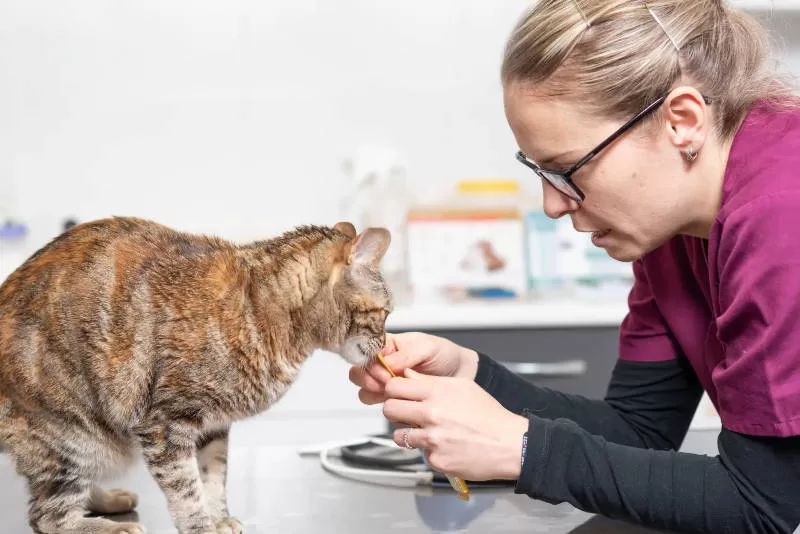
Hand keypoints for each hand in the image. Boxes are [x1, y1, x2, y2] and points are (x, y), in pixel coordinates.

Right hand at [349, 332, 478, 404]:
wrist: (460, 374)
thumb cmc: (444, 355)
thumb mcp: (428, 347)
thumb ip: (406, 354)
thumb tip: (386, 363)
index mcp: (388, 344)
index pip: (365, 351)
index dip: (371, 363)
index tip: (386, 370)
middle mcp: (382, 362)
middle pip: (358, 371)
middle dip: (369, 379)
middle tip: (388, 383)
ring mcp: (385, 380)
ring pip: (363, 388)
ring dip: (373, 392)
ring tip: (392, 392)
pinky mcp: (391, 396)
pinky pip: (374, 401)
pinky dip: (381, 403)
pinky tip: (396, 400)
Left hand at [383, 368, 528, 480]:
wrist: (509, 444)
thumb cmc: (489, 415)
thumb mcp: (462, 386)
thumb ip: (431, 381)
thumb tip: (407, 375)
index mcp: (437, 391)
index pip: (394, 386)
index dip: (394, 391)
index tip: (398, 395)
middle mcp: (432, 413)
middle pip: (389, 409)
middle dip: (395, 411)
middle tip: (406, 414)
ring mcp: (432, 438)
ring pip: (399, 435)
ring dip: (408, 434)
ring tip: (426, 432)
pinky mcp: (436, 459)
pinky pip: (421, 453)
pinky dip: (430, 451)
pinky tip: (445, 445)